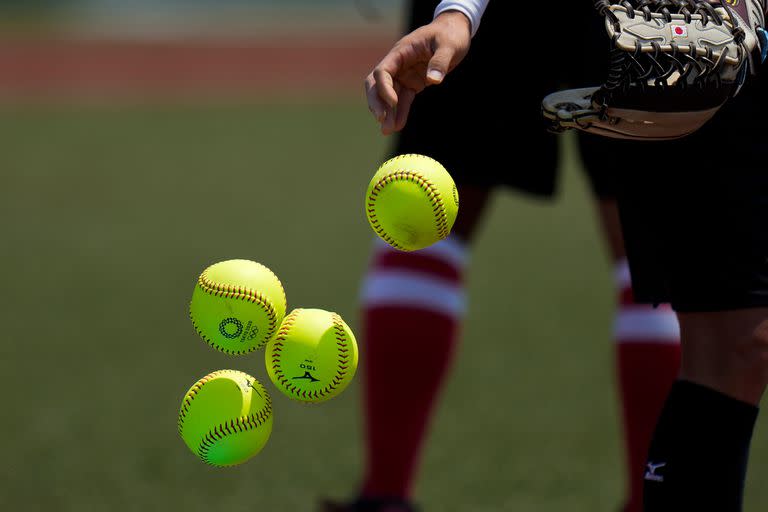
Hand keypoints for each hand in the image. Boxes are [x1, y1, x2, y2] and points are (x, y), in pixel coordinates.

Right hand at [365, 11, 471, 134]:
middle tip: (381, 120)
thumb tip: (432, 81)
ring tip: (388, 130)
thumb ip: (440, 61)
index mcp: (402, 51)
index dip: (384, 88)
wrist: (456, 32)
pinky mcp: (413, 83)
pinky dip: (400, 112)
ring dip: (387, 112)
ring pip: (388, 95)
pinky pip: (403, 100)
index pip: (383, 71)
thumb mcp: (449, 45)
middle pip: (377, 84)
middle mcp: (398, 64)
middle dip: (376, 102)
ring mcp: (404, 74)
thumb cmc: (451, 35)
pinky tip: (399, 125)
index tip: (393, 103)